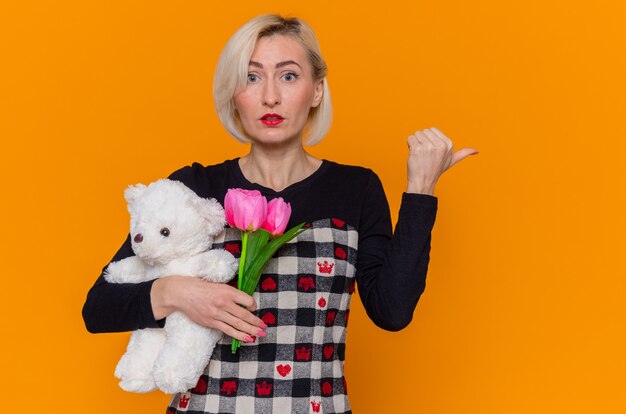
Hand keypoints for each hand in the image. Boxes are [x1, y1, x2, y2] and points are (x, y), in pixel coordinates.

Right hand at [151, 276, 265, 342]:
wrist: (182, 293)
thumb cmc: (201, 286)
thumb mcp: (218, 284)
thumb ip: (231, 293)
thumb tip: (244, 302)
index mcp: (227, 291)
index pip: (246, 300)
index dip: (253, 305)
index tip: (253, 308)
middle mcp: (223, 303)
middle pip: (244, 315)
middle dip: (256, 322)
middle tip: (264, 326)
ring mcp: (217, 314)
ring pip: (238, 324)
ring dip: (251, 330)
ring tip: (260, 334)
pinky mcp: (211, 322)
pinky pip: (228, 330)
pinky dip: (238, 335)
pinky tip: (247, 338)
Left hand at [406, 127, 477, 194]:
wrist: (423, 181)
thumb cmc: (435, 170)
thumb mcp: (451, 161)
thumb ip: (463, 154)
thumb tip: (476, 151)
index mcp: (449, 144)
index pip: (432, 130)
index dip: (429, 139)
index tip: (431, 151)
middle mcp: (440, 145)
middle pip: (424, 131)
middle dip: (422, 140)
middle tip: (425, 154)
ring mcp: (428, 147)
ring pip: (417, 133)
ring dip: (415, 143)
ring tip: (420, 154)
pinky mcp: (417, 148)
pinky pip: (410, 138)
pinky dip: (409, 145)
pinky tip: (414, 154)